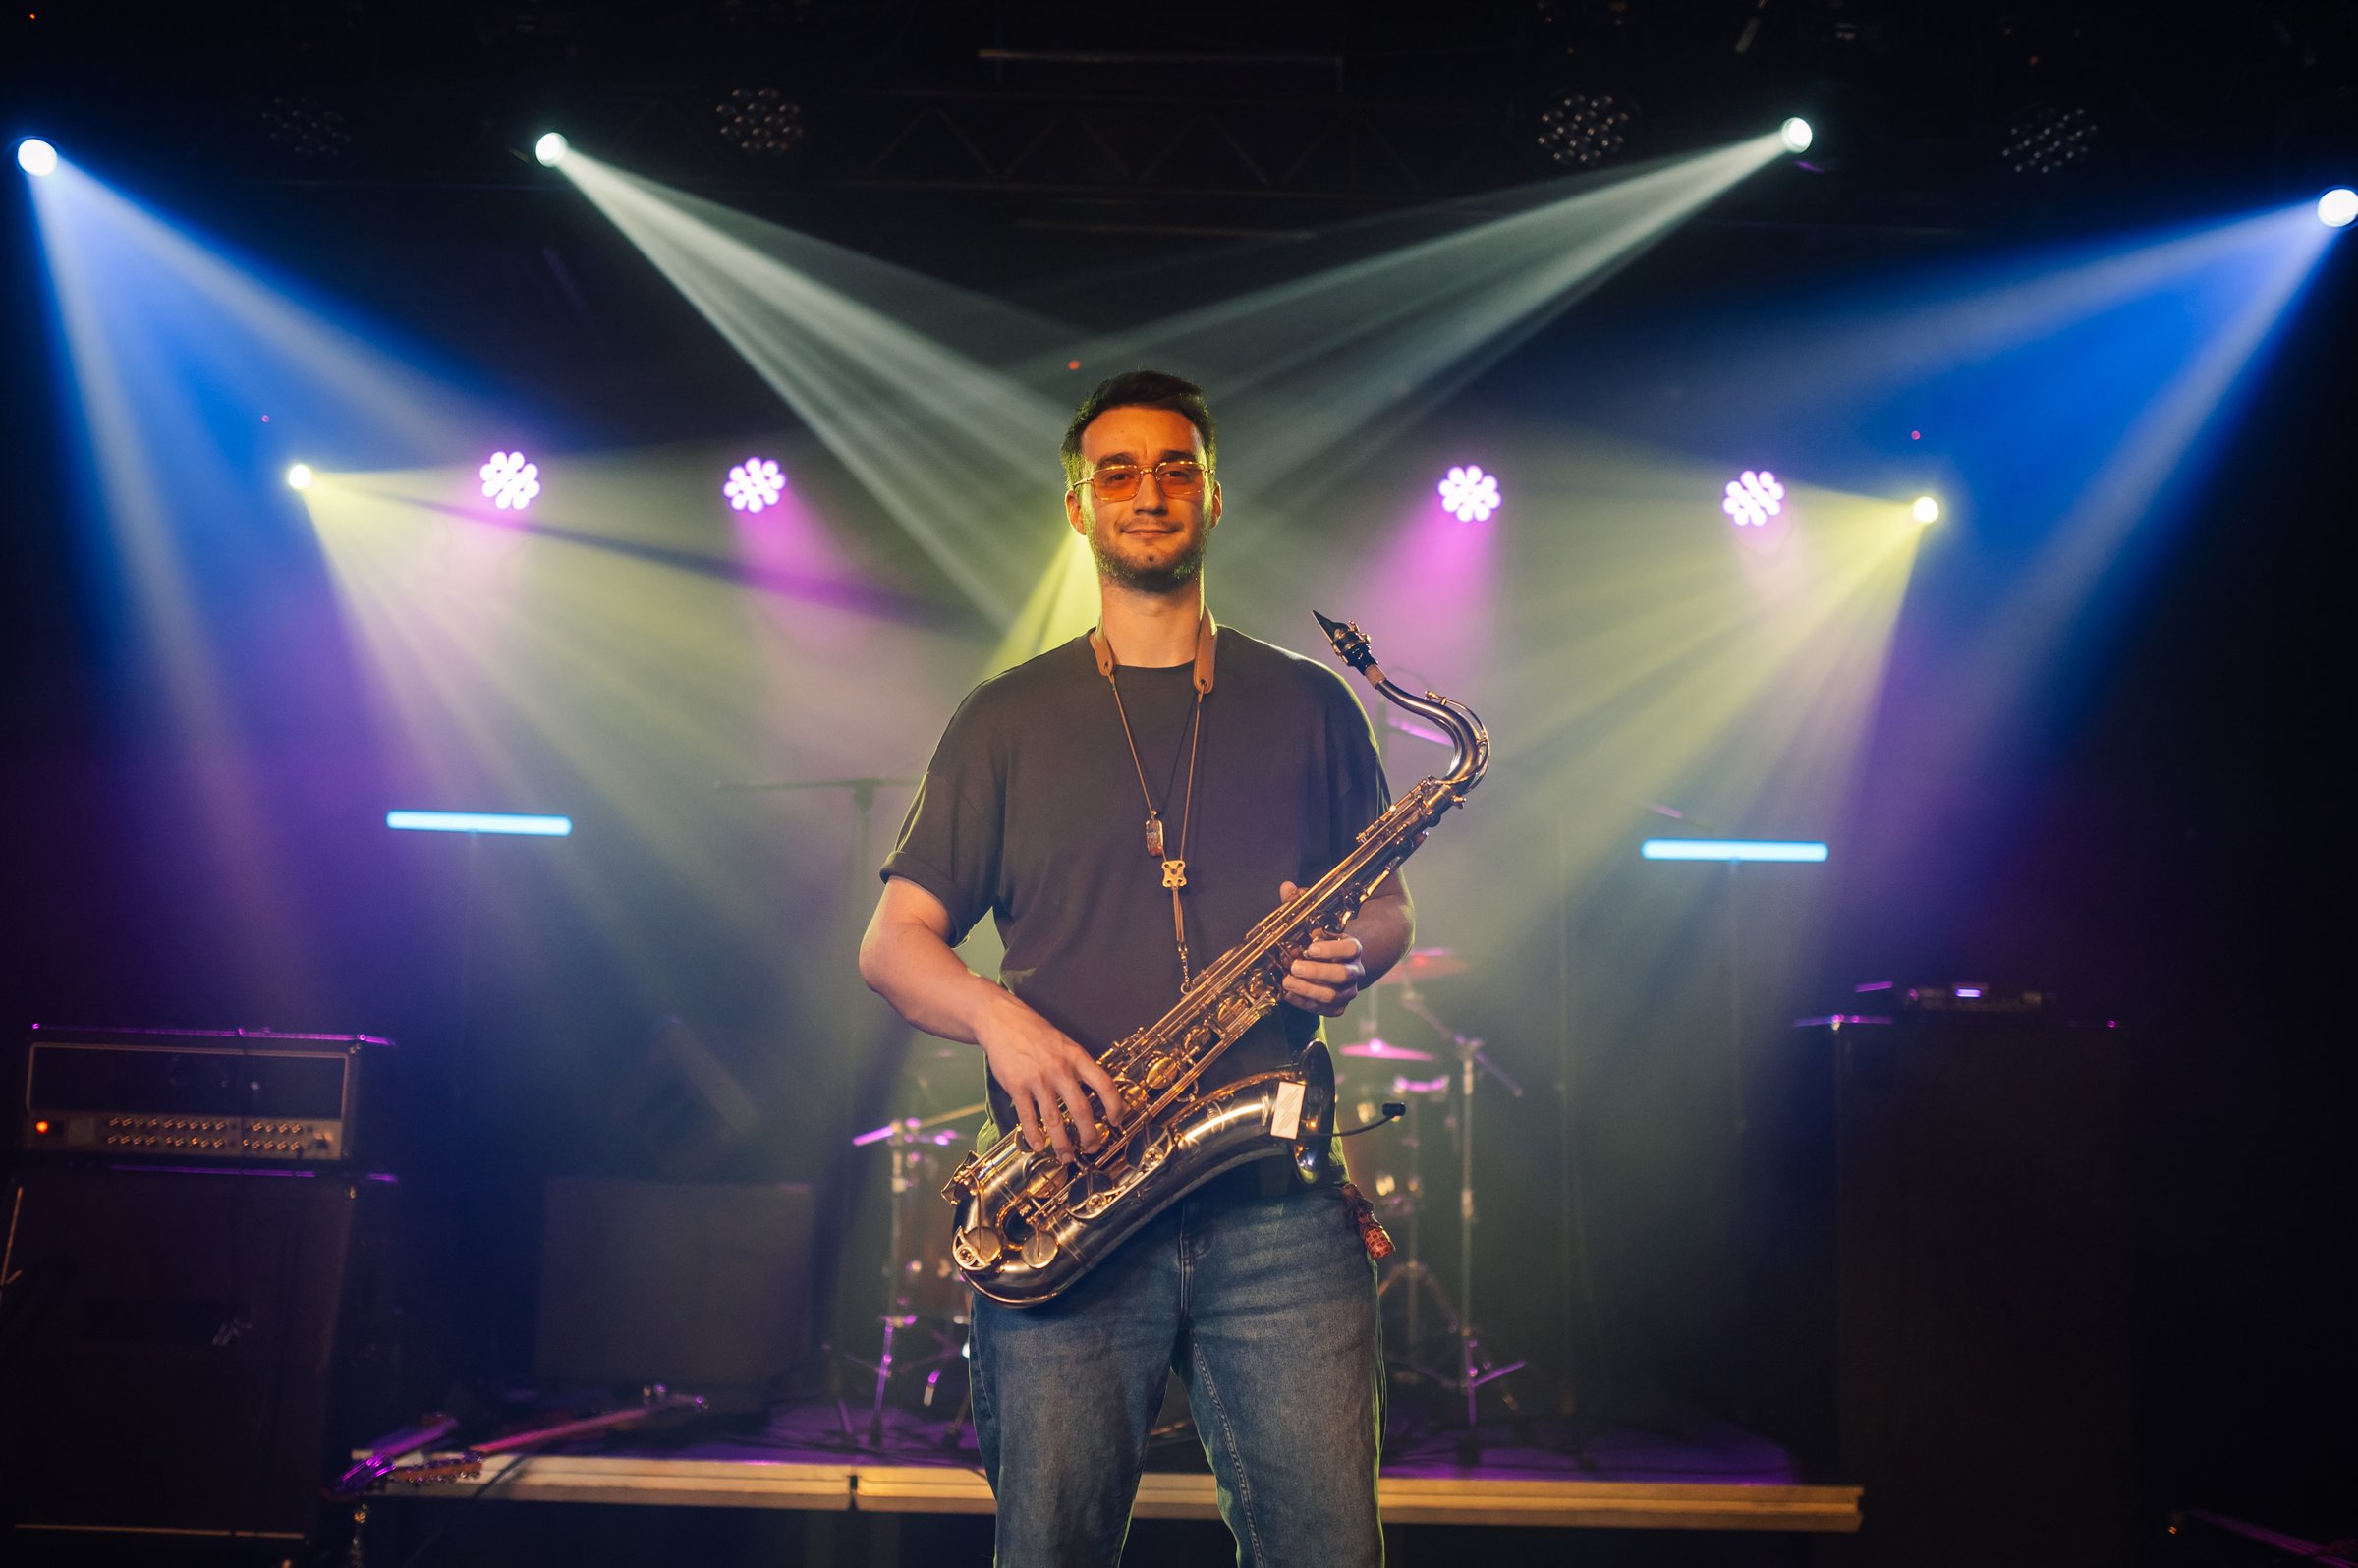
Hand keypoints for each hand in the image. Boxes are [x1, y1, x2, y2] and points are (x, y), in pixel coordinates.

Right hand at [974, 993, 1127, 1161]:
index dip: (1115, 1106)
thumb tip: (1095, 1092)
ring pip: (1055, 1119)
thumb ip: (1079, 1066)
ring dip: (1062, 1143)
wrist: (1002, 1021)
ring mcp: (1038, 1079)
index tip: (1117, 1121)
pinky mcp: (1017, 1086)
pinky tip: (1038, 1146)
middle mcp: (1060, 1069)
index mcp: (1077, 1057)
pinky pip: (1028, 1117)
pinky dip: (1034, 1135)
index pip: (1104, 1085)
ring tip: (1066, 1156)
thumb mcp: (1065, 1043)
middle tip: (1092, 1148)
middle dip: (1089, 1135)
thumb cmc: (1036, 1033)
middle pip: (1081, 1110)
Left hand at [1279, 881, 1366, 1016]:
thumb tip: (1286, 887)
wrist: (1337, 966)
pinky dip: (1306, 1004)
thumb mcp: (1313, 922)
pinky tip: (1289, 995)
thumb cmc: (1321, 941)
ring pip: (1333, 995)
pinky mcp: (1338, 1006)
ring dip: (1308, 989)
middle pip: (1342, 975)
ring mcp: (1348, 991)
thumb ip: (1301, 906)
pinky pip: (1325, 1010)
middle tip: (1294, 966)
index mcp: (1354, 948)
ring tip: (1287, 981)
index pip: (1351, 949)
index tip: (1309, 947)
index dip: (1331, 949)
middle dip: (1317, 972)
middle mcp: (1355, 971)